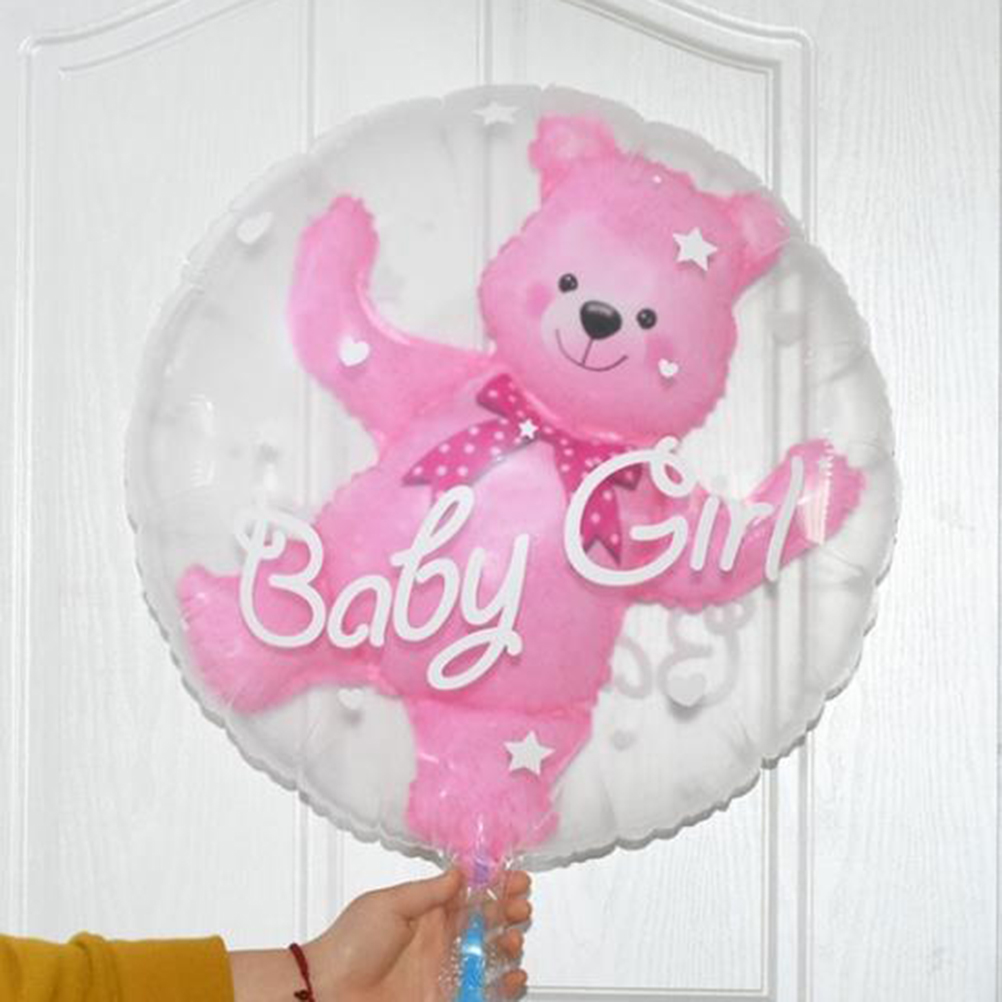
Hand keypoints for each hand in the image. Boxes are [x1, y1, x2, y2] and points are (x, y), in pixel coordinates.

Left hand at [229, 867, 530, 1001]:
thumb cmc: (351, 943)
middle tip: (519, 906)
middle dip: (509, 911)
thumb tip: (460, 871)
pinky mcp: (446, 998)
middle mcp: (441, 940)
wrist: (329, 992)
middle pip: (486, 923)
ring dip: (510, 943)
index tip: (514, 877)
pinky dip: (505, 985)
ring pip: (490, 955)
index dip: (494, 884)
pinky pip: (484, 992)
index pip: (469, 894)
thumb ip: (428, 892)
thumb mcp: (389, 904)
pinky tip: (515, 975)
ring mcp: (445, 971)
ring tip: (514, 938)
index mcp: (427, 913)